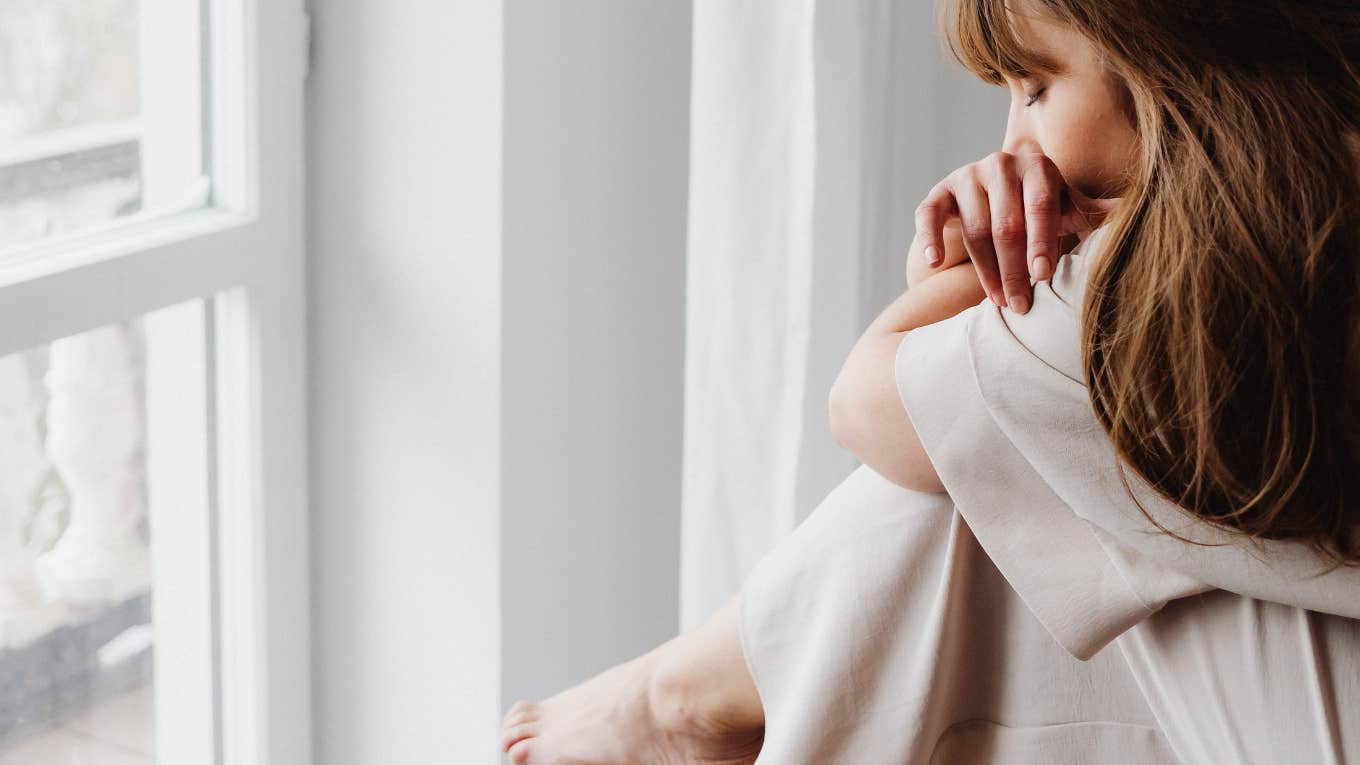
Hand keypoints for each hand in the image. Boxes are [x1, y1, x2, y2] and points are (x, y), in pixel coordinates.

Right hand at [912, 151, 1120, 313]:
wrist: (995, 194)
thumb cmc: (1039, 209)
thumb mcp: (1068, 210)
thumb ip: (1095, 214)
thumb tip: (1140, 211)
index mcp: (1038, 166)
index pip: (1040, 206)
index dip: (1041, 242)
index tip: (1044, 277)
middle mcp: (1000, 165)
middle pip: (1006, 224)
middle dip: (1014, 269)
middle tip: (1021, 305)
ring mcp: (966, 177)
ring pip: (974, 229)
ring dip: (985, 271)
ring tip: (998, 301)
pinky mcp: (939, 193)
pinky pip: (929, 215)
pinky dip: (929, 238)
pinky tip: (933, 263)